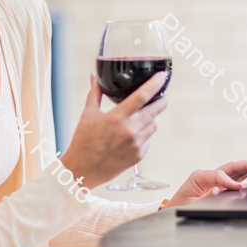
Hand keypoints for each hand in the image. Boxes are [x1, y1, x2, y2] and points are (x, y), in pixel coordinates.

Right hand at [59, 72, 168, 189]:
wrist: (82, 169)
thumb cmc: (83, 141)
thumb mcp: (88, 114)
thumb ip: (95, 93)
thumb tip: (94, 77)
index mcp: (117, 118)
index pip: (141, 96)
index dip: (154, 84)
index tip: (163, 76)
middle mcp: (129, 131)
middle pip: (154, 111)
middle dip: (161, 102)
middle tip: (164, 96)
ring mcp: (135, 145)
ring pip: (152, 126)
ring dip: (149, 120)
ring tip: (138, 120)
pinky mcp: (138, 156)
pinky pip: (147, 141)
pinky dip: (143, 136)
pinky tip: (130, 137)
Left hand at [162, 158, 246, 208]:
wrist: (176, 209)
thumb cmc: (181, 206)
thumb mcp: (190, 204)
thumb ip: (205, 197)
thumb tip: (217, 191)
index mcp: (198, 177)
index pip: (218, 175)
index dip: (229, 182)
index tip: (239, 188)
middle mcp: (208, 175)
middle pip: (229, 167)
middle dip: (246, 164)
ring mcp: (215, 178)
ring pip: (234, 170)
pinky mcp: (220, 184)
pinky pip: (235, 177)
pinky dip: (246, 172)